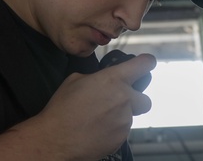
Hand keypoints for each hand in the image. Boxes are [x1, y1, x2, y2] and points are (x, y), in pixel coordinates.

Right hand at [38, 53, 155, 157]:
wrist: (55, 139)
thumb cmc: (62, 109)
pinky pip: (122, 131)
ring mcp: (125, 120)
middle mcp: (124, 99)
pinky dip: (113, 130)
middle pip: (145, 99)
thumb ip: (96, 77)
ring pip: (131, 117)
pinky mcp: (121, 138)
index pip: (143, 65)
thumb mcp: (75, 80)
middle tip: (118, 102)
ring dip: (120, 116)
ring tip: (98, 119)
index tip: (147, 64)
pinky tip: (97, 130)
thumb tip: (102, 80)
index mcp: (114, 79)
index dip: (146, 63)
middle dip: (135, 100)